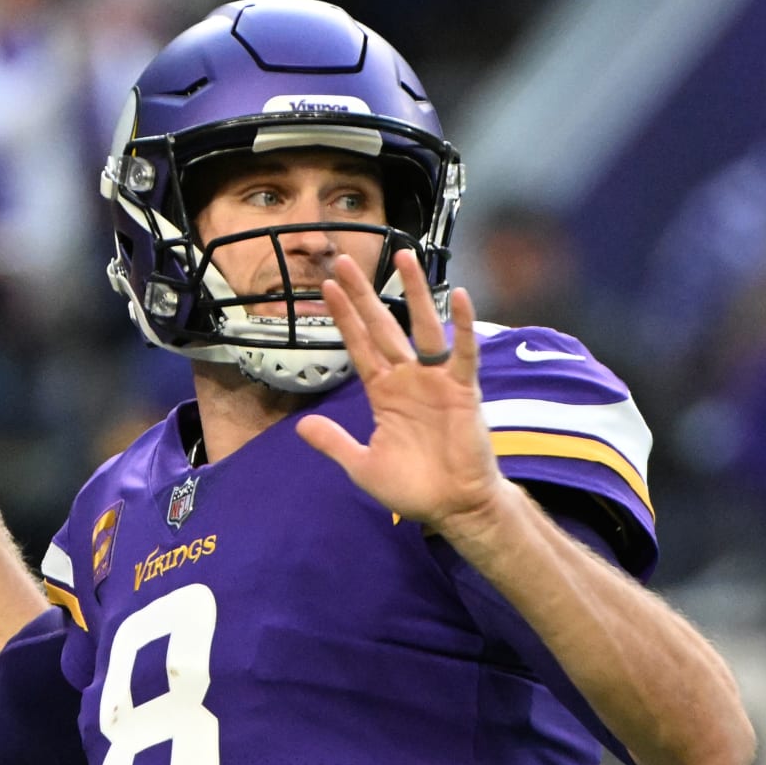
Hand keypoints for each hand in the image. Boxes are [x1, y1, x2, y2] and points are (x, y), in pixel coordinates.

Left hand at [295, 250, 503, 531]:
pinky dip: (462, 325)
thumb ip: (334, 442)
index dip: (343, 318)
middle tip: (345, 260)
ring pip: (422, 327)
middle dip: (363, 295)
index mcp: (384, 393)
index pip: (359, 347)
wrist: (453, 507)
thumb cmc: (413, 488)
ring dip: (413, 292)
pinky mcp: (463, 390)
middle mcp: (408, 378)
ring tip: (404, 256)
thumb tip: (302, 427)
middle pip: (382, 327)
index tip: (326, 289)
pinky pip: (463, 352)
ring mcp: (436, 380)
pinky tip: (458, 295)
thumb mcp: (362, 466)